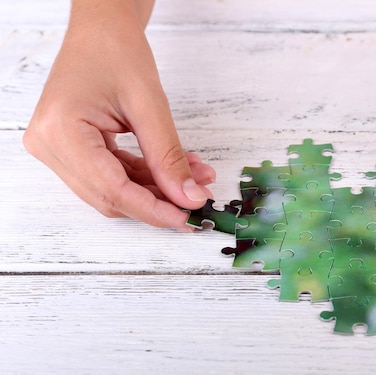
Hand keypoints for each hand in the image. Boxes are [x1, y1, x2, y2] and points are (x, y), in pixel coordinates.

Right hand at [23, 0, 214, 229]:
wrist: (101, 27)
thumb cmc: (116, 50)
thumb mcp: (150, 105)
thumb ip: (168, 156)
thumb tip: (189, 196)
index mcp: (61, 131)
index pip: (112, 189)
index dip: (153, 209)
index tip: (187, 217)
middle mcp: (50, 145)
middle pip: (110, 196)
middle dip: (158, 201)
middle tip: (197, 199)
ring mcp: (56, 148)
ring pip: (112, 189)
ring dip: (155, 190)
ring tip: (195, 179)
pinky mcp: (70, 148)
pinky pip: (110, 175)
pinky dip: (144, 177)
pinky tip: (175, 171)